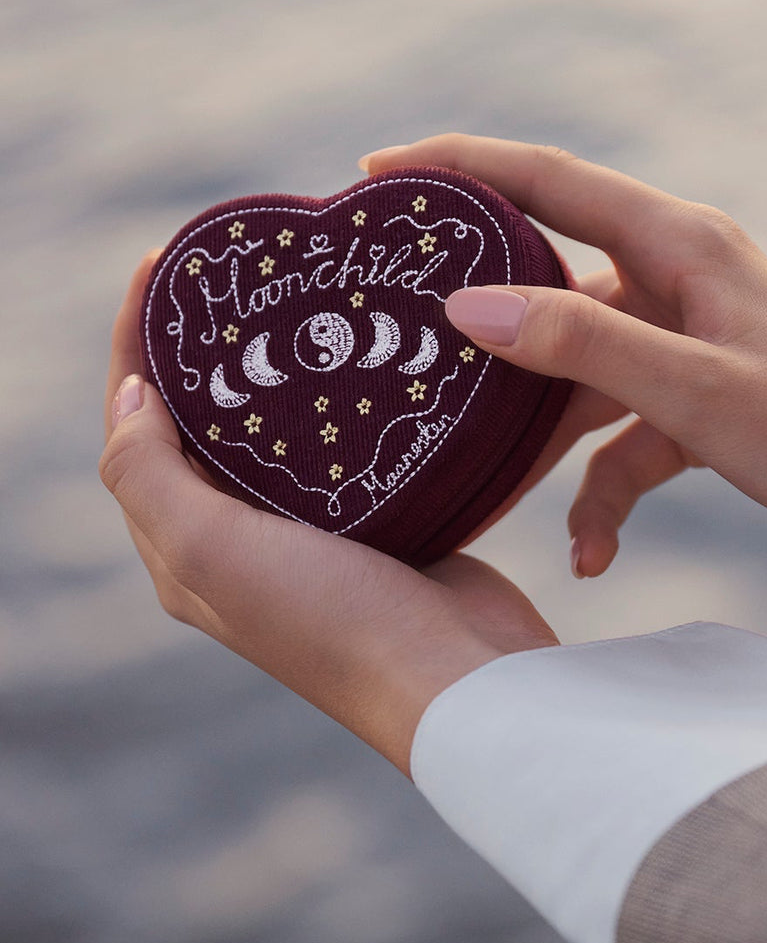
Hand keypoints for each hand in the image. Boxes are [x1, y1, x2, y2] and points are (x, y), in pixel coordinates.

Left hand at [99, 253, 556, 776]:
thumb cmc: (335, 624)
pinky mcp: (386, 525)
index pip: (137, 428)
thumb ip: (148, 477)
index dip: (137, 342)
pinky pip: (349, 446)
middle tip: (236, 271)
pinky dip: (345, 396)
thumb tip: (129, 395)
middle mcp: (243, 543)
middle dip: (207, 346)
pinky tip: (364, 355)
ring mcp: (319, 534)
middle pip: (205, 423)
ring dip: (280, 366)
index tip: (161, 262)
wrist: (461, 680)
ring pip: (282, 430)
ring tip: (299, 297)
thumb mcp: (210, 553)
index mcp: (186, 550)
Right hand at [361, 136, 766, 571]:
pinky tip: (592, 553)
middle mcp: (677, 280)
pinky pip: (626, 434)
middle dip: (482, 318)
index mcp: (680, 245)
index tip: (374, 174)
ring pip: (581, 374)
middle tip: (398, 339)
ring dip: (543, 435)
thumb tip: (470, 306)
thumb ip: (583, 344)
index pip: (548, 181)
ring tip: (485, 483)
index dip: (458, 168)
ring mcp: (686, 341)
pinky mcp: (698, 399)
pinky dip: (606, 489)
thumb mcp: (696, 391)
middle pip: (551, 282)